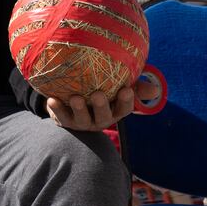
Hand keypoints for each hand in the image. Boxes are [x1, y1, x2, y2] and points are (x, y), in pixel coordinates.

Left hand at [45, 80, 160, 131]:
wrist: (70, 97)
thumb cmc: (100, 86)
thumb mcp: (117, 85)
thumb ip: (134, 83)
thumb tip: (155, 90)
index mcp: (115, 109)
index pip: (124, 108)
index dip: (126, 101)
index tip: (126, 89)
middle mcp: (100, 119)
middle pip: (103, 116)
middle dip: (101, 107)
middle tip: (98, 95)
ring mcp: (82, 122)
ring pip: (81, 119)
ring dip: (79, 109)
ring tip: (75, 98)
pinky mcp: (65, 121)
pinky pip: (60, 117)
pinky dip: (56, 109)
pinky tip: (51, 99)